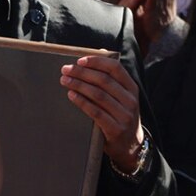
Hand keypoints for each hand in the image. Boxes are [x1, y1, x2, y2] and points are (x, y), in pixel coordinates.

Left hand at [60, 55, 144, 169]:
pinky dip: (82, 102)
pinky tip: (71, 95)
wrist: (130, 145)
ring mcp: (125, 115)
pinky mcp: (115, 129)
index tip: (79, 60)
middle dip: (82, 73)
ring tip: (64, 80)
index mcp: (132, 88)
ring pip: (99, 95)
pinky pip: (96, 112)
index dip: (97, 62)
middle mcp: (131, 100)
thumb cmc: (119, 114)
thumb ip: (111, 78)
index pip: (115, 68)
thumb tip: (98, 51)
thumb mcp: (121, 96)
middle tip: (65, 70)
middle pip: (104, 81)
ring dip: (79, 85)